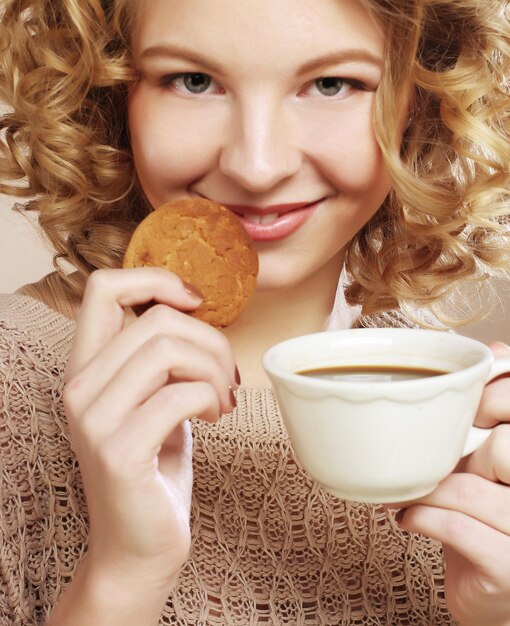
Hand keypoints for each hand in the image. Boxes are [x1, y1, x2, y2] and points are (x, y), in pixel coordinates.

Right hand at [63, 268, 236, 588]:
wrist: (139, 548)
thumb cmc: (155, 467)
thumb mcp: (153, 399)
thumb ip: (159, 356)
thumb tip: (193, 310)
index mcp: (86, 368)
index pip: (103, 288)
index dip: (156, 279)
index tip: (195, 302)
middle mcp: (79, 387)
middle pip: (158, 319)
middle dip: (212, 341)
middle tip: (229, 375)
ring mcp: (93, 420)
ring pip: (170, 348)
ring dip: (215, 369)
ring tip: (224, 398)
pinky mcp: (119, 451)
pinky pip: (181, 394)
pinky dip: (211, 398)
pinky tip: (216, 415)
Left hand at [396, 342, 509, 625]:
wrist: (494, 594)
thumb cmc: (489, 515)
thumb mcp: (493, 461)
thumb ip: (495, 414)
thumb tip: (496, 351)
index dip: (499, 397)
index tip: (475, 410)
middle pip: (506, 447)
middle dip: (466, 447)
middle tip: (443, 456)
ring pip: (472, 490)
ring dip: (429, 489)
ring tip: (413, 492)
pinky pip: (457, 529)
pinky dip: (422, 518)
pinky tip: (410, 518)